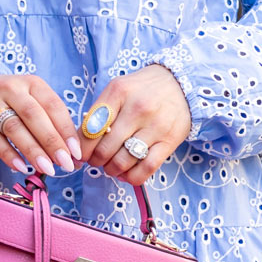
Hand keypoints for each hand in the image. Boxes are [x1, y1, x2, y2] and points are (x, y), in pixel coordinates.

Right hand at [0, 73, 82, 178]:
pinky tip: (21, 167)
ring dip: (32, 150)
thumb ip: (49, 120)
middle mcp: (11, 89)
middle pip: (34, 116)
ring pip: (14, 128)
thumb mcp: (30, 99)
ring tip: (47, 169)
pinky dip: (8, 154)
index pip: (53, 105)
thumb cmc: (9, 100)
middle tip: (65, 163)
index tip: (76, 152)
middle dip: (52, 142)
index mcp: (31, 83)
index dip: (66, 129)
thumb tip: (71, 151)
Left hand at [77, 64, 190, 183]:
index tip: (81, 154)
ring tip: (111, 166)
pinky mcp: (169, 141)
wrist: (181, 84)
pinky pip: (146, 168)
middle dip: (95, 161)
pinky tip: (126, 173)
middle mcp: (137, 109)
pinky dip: (132, 177)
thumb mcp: (118, 90)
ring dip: (111, 170)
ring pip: (123, 161)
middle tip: (96, 161)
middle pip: (105, 149)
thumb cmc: (143, 89)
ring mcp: (155, 126)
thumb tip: (80, 143)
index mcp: (119, 92)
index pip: (91, 129)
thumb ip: (99, 112)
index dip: (82, 148)